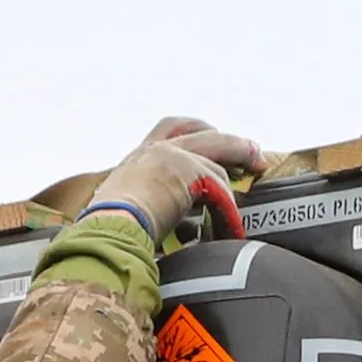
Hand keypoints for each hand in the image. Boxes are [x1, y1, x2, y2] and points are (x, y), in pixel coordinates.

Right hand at [87, 117, 265, 232]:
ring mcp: (169, 156)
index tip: (213, 135)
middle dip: (234, 143)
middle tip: (254, 154)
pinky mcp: (186, 170)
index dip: (196, 129)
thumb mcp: (130, 214)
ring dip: (235, 184)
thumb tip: (182, 232)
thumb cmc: (111, 233)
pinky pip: (219, 188)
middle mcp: (152, 151)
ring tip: (247, 202)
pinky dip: (229, 211)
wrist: (107, 231)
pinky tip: (234, 229)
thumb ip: (157, 211)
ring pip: (217, 159)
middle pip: (203, 133)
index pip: (170, 129)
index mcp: (137, 159)